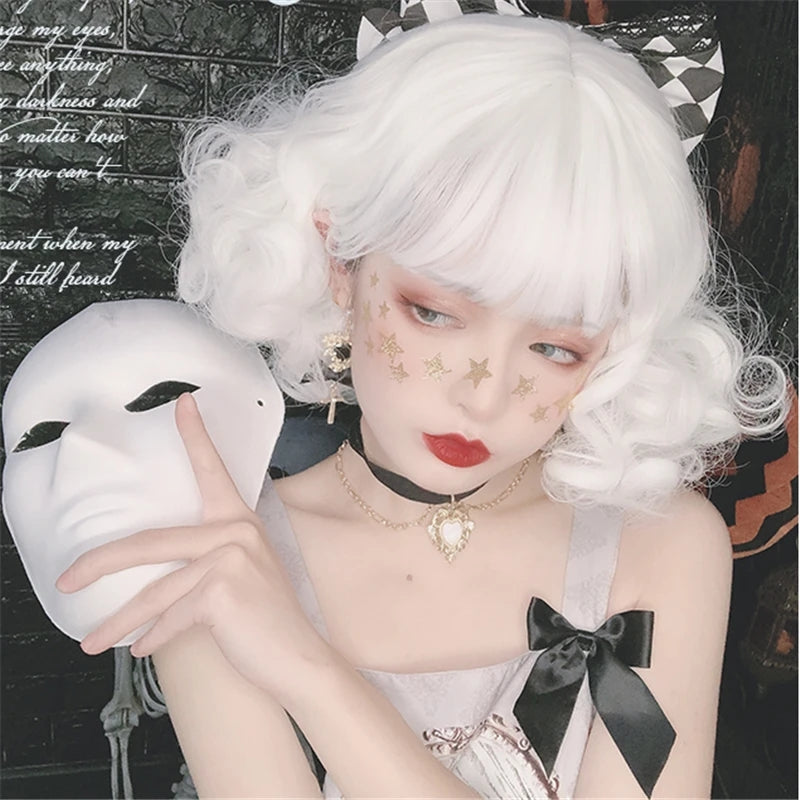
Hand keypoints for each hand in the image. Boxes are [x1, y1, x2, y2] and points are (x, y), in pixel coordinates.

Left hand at [56, 393, 328, 695]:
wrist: (299, 657)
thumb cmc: (266, 619)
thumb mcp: (241, 575)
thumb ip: (207, 562)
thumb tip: (154, 579)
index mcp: (240, 520)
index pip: (213, 469)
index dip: (196, 434)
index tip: (182, 403)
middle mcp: (236, 530)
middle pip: (151, 541)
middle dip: (101, 564)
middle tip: (66, 581)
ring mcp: (229, 557)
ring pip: (155, 591)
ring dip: (118, 622)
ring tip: (92, 642)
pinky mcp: (221, 589)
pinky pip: (170, 616)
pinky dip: (152, 637)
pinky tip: (141, 649)